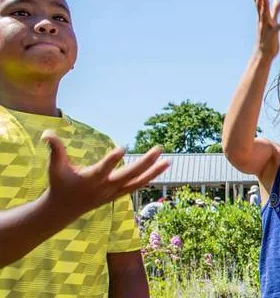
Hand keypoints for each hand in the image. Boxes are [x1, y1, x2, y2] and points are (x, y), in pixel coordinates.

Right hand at [42, 130, 169, 215]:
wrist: (64, 210)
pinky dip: (149, 178)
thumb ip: (55, 150)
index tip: (123, 147)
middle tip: (159, 149)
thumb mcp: (55, 167)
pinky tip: (161, 169)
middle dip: (145, 163)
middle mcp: (106, 187)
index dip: (113, 159)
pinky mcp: (118, 195)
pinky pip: (137, 186)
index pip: (104, 168)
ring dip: (153, 172)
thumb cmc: (60, 184)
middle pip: (129, 175)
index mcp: (91, 178)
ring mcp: (114, 192)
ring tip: (168, 161)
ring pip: (137, 182)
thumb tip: (47, 133)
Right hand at [253, 0, 279, 58]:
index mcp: (262, 16)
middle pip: (260, 4)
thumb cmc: (268, 37)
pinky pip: (275, 30)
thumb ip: (275, 10)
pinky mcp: (271, 36)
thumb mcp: (272, 22)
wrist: (264, 54)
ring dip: (265, 7)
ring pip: (264, 16)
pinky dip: (279, 26)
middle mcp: (262, 20)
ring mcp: (266, 28)